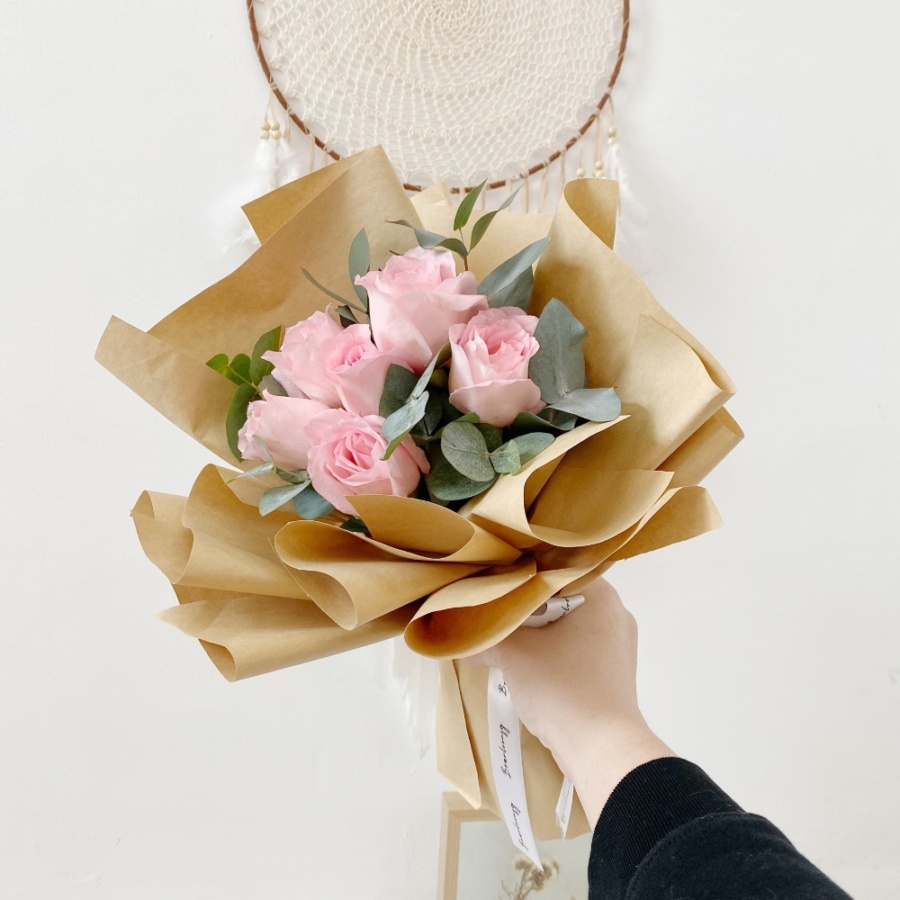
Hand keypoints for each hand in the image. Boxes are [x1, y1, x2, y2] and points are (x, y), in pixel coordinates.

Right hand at [464, 576, 673, 826]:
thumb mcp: (515, 655)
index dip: (518, 572)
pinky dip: (550, 653)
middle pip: (559, 598)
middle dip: (524, 606)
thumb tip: (458, 635)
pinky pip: (575, 651)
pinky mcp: (612, 675)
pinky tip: (524, 661)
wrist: (602, 751)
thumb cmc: (563, 687)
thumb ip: (486, 636)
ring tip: (500, 632)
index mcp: (602, 595)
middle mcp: (615, 613)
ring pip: (567, 627)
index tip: (490, 577)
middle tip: (489, 604)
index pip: (553, 568)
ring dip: (536, 632)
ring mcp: (617, 646)